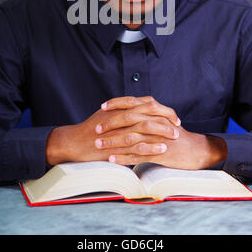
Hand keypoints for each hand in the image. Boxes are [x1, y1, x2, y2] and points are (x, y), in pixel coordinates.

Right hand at [46, 95, 179, 165]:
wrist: (74, 142)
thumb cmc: (90, 130)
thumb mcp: (107, 114)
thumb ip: (122, 110)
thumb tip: (137, 108)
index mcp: (120, 106)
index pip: (146, 102)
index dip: (161, 108)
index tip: (171, 114)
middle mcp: (120, 114)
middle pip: (149, 111)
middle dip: (166, 116)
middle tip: (178, 123)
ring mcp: (118, 129)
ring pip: (146, 126)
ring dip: (162, 130)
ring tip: (175, 135)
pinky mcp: (117, 144)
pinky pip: (137, 144)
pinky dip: (151, 145)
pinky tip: (162, 148)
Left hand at [97, 96, 227, 168]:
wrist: (197, 150)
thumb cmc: (176, 135)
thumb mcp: (163, 119)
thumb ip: (148, 113)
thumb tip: (129, 110)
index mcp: (156, 111)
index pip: (133, 102)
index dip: (117, 103)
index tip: (102, 107)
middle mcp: (156, 121)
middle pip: (129, 119)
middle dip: (110, 123)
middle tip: (96, 129)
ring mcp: (158, 137)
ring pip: (131, 137)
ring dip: (113, 141)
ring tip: (99, 145)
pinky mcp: (161, 152)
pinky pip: (139, 154)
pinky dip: (124, 157)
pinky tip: (112, 159)